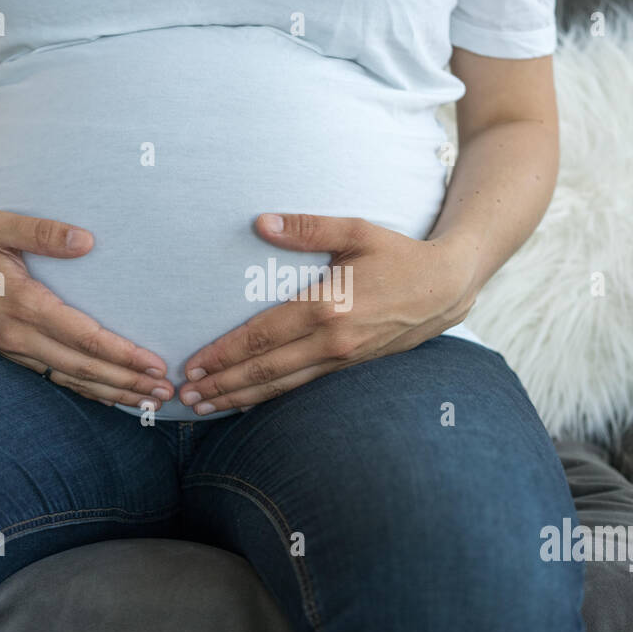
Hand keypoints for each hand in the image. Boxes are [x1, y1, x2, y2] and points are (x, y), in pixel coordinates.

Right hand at [0, 211, 173, 408]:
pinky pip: (56, 379)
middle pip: (84, 368)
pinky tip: (114, 398)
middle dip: (127, 383)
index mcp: (23, 304)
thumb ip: (43, 232)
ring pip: (72, 380)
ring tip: (151, 403)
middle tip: (167, 392)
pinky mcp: (13, 356)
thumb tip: (87, 241)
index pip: (83, 337)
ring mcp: (15, 351)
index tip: (155, 364)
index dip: (121, 354)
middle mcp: (20, 336)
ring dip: (113, 393)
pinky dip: (87, 391)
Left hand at [178, 213, 480, 414]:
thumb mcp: (356, 230)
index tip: (193, 365)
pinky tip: (247, 404)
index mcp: (327, 306)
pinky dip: (270, 398)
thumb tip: (261, 222)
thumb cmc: (399, 255)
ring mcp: (342, 360)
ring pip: (282, 386)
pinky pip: (302, 387)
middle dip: (222, 385)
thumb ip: (307, 227)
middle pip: (265, 370)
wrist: (446, 288)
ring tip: (205, 409)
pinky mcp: (350, 368)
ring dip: (241, 398)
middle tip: (186, 396)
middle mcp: (332, 341)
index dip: (224, 353)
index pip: (262, 336)